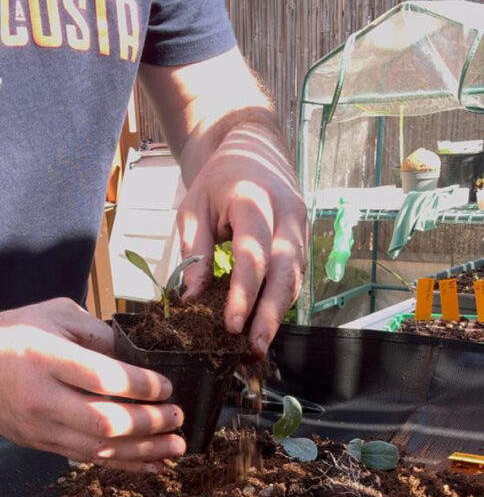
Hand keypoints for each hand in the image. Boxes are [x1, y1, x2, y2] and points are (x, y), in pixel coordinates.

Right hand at [0, 297, 185, 470]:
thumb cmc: (7, 334)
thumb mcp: (52, 315)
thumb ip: (95, 332)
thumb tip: (135, 355)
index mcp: (46, 358)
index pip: (103, 379)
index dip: (142, 386)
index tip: (166, 387)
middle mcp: (41, 397)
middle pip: (105, 421)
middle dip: (150, 423)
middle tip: (178, 417)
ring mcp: (38, 426)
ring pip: (99, 448)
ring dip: (143, 450)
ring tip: (176, 446)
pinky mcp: (38, 443)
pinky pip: (86, 458)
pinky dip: (122, 463)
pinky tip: (150, 463)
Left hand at [175, 120, 306, 353]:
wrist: (253, 150)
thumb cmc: (216, 182)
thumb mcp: (192, 209)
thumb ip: (193, 252)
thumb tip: (191, 299)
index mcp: (255, 202)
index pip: (254, 254)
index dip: (243, 293)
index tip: (231, 325)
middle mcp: (287, 215)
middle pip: (286, 270)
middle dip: (270, 312)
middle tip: (254, 347)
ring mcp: (301, 226)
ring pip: (296, 275)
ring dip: (280, 312)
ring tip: (259, 345)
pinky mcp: (304, 237)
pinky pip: (296, 273)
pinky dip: (283, 300)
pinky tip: (266, 323)